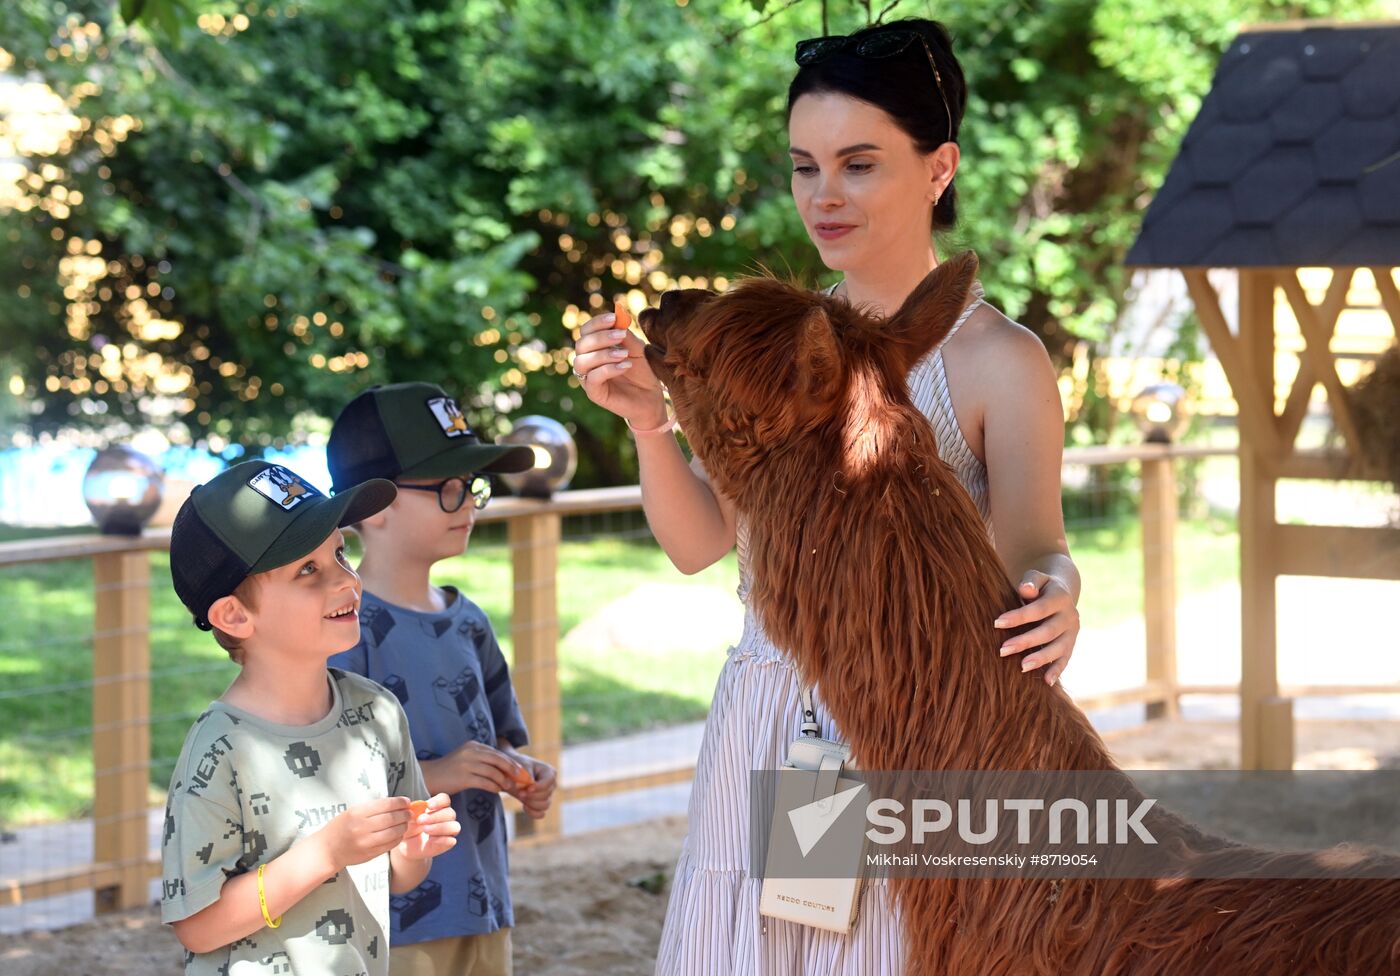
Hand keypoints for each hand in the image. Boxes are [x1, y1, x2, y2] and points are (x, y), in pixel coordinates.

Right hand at [316, 796, 411, 869]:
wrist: (327, 849)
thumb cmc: (340, 827)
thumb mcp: (352, 811)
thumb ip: (372, 807)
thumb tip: (396, 803)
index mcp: (357, 813)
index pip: (386, 804)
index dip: (400, 802)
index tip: (406, 801)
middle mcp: (362, 827)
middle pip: (392, 818)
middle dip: (405, 814)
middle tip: (410, 812)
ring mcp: (366, 842)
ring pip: (393, 832)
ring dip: (404, 826)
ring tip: (405, 823)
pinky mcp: (370, 854)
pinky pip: (390, 845)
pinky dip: (398, 838)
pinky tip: (399, 833)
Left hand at [397, 793, 460, 859]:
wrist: (405, 845)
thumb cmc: (408, 827)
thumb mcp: (407, 817)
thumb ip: (413, 810)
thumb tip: (418, 805)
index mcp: (437, 807)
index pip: (445, 799)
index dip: (439, 801)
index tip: (428, 806)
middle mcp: (446, 818)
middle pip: (450, 813)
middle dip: (435, 816)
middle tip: (420, 820)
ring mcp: (448, 831)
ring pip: (455, 826)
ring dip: (440, 827)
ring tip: (425, 830)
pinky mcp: (446, 844)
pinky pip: (451, 841)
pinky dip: (443, 840)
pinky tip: (431, 840)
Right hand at [425, 740, 524, 794]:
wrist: (429, 776)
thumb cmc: (450, 771)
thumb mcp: (466, 759)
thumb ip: (482, 760)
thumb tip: (503, 769)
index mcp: (473, 746)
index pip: (496, 753)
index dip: (510, 762)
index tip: (519, 770)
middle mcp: (471, 752)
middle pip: (498, 760)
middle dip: (512, 769)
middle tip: (520, 778)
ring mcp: (466, 764)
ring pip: (493, 771)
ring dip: (504, 780)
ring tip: (510, 787)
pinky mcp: (463, 777)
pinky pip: (485, 782)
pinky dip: (494, 787)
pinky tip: (498, 791)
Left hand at [502, 752, 556, 819]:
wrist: (510, 774)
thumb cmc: (517, 767)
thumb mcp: (521, 766)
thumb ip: (527, 775)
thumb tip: (530, 784)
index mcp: (549, 772)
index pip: (549, 782)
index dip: (539, 787)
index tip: (527, 789)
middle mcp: (551, 785)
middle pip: (547, 795)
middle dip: (532, 796)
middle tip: (519, 793)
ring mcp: (547, 796)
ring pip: (545, 805)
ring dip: (532, 804)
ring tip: (521, 797)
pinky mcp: (541, 805)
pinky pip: (541, 814)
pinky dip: (533, 813)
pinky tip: (524, 807)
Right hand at [572, 310, 666, 427]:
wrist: (651, 397)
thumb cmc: (642, 372)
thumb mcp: (636, 350)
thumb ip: (626, 335)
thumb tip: (617, 317)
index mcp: (595, 348)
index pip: (586, 331)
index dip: (597, 323)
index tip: (613, 318)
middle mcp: (587, 361)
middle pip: (581, 344)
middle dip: (601, 337)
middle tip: (621, 335)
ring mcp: (588, 378)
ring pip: (582, 361)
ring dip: (603, 354)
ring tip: (624, 354)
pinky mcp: (594, 393)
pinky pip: (592, 378)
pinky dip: (608, 369)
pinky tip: (625, 366)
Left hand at [994, 571, 1079, 685]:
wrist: (1060, 593)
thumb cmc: (1039, 586)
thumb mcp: (1036, 578)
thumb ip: (1031, 581)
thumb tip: (1026, 589)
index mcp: (1060, 597)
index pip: (1038, 609)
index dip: (1018, 617)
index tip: (997, 623)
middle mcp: (1070, 615)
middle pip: (1048, 632)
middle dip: (1025, 642)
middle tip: (1002, 650)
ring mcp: (1073, 632)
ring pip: (1058, 648)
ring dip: (1040, 659)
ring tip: (1022, 667)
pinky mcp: (1071, 645)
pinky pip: (1065, 659)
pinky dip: (1057, 671)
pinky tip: (1046, 681)